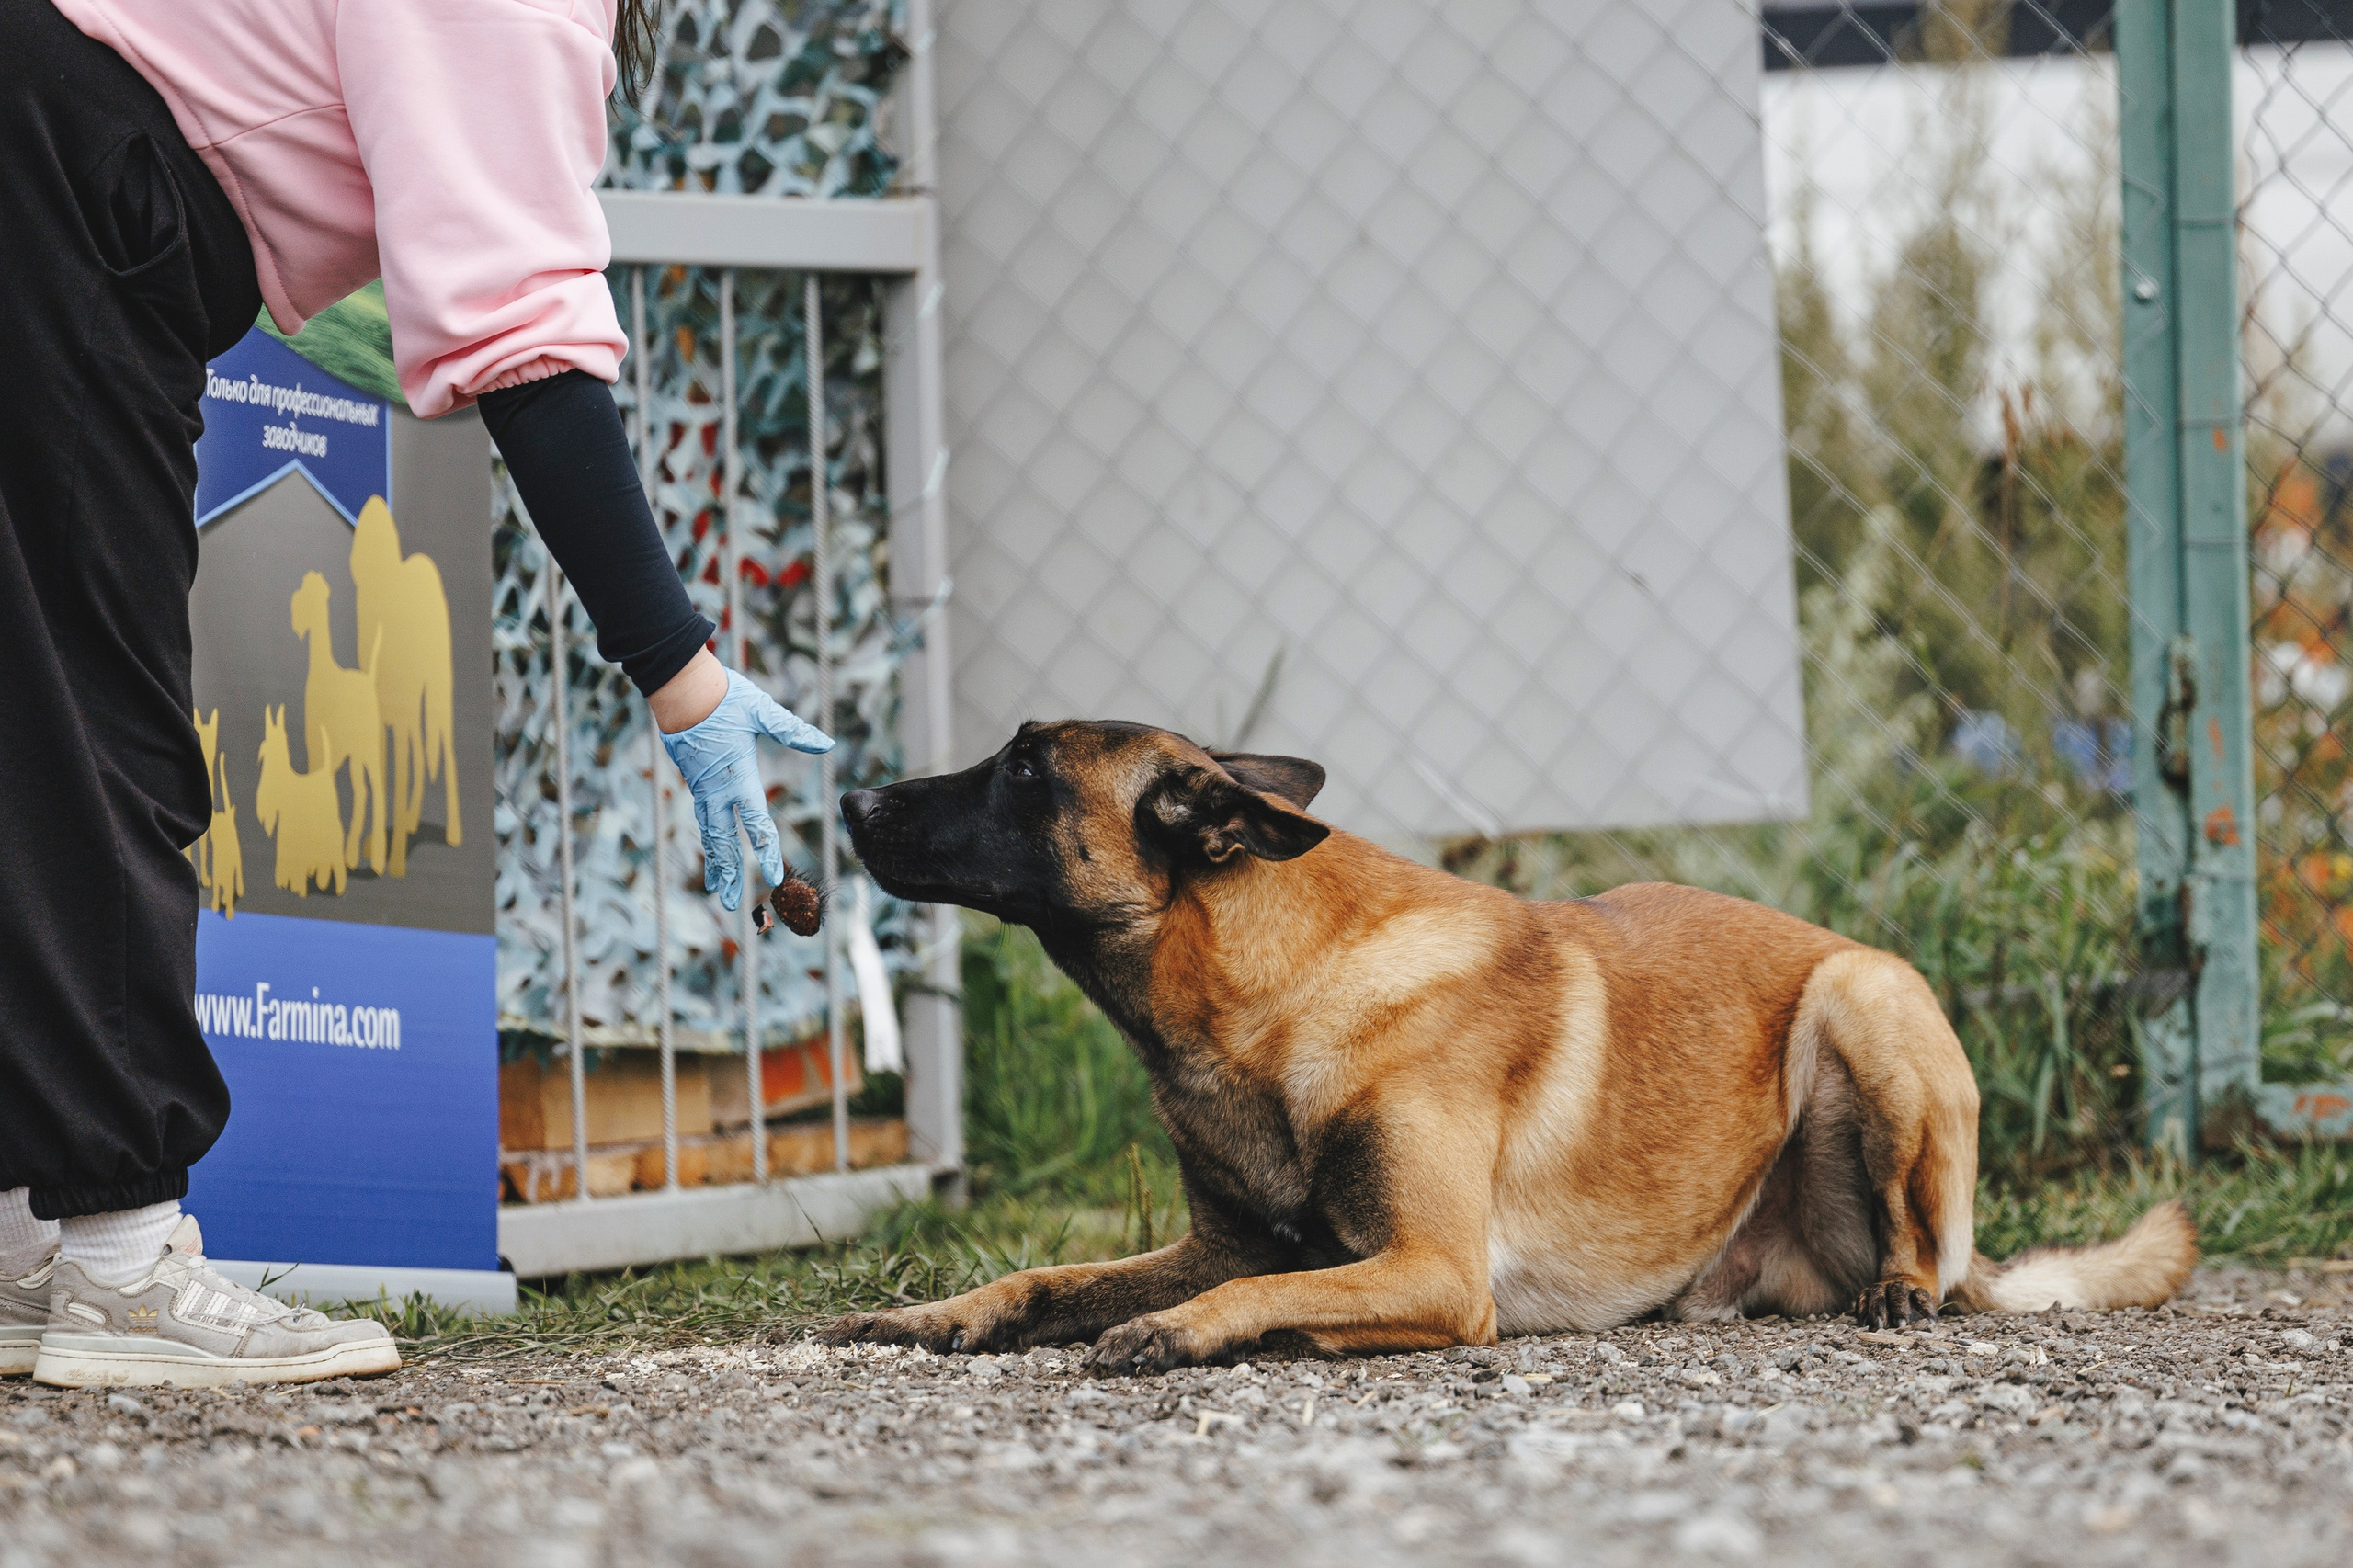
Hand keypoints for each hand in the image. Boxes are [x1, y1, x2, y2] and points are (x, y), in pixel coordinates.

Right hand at [659, 668, 832, 909]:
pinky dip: (707, 841)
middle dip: (729, 873)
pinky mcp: (693, 781)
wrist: (680, 688)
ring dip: (715, 864)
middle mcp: (717, 789)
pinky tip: (711, 853)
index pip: (756, 823)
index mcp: (738, 777)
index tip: (773, 878)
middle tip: (731, 905)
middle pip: (724, 841)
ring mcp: (701, 787)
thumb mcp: (763, 711)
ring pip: (709, 834)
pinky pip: (702, 819)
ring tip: (717, 891)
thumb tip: (828, 743)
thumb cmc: (725, 698)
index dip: (766, 852)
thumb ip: (793, 731)